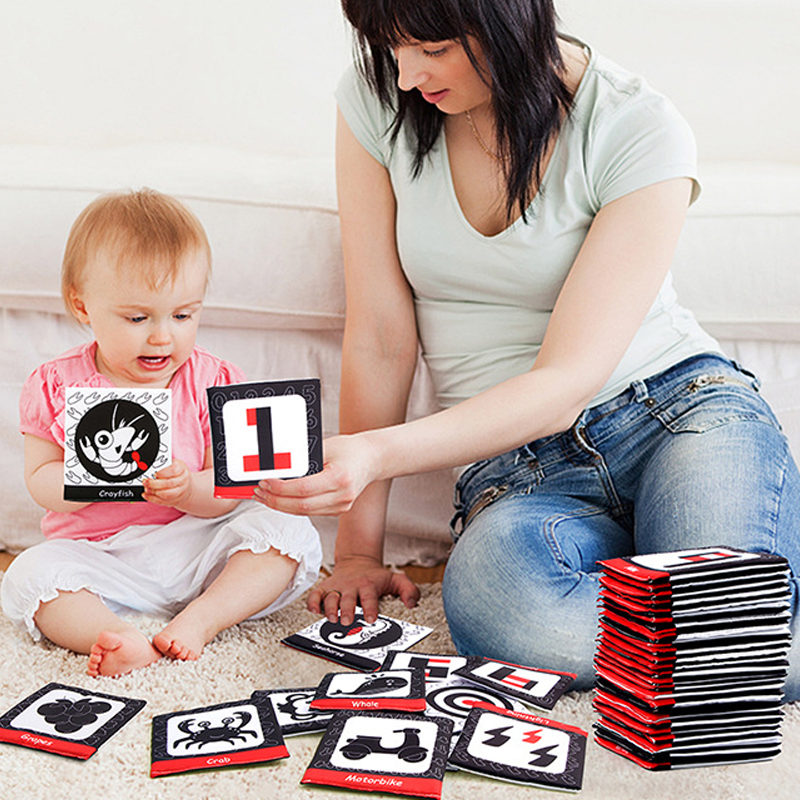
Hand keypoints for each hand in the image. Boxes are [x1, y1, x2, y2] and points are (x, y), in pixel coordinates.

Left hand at [142, 459, 193, 507]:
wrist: (186, 485)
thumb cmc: (176, 472)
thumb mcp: (172, 464)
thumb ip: (163, 466)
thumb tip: (150, 468)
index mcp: (182, 469)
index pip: (173, 470)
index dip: (163, 473)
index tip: (155, 473)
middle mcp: (183, 481)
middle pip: (170, 483)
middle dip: (155, 483)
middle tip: (145, 481)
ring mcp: (180, 492)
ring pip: (167, 494)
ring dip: (154, 492)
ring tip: (146, 488)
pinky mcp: (175, 500)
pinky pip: (163, 501)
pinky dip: (153, 499)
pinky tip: (146, 495)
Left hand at [254, 434, 378, 516]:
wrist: (372, 459)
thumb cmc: (349, 449)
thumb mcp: (326, 447)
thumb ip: (304, 458)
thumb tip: (275, 466)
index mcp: (341, 478)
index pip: (303, 489)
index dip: (280, 488)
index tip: (264, 482)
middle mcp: (343, 496)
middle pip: (301, 506)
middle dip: (275, 501)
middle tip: (258, 492)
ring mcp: (342, 506)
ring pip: (304, 512)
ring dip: (281, 506)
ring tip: (264, 496)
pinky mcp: (338, 510)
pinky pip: (310, 512)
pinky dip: (292, 506)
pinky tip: (280, 499)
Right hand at [307, 556, 420, 624]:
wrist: (357, 560)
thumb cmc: (377, 576)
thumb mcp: (397, 579)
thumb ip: (409, 591)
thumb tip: (411, 604)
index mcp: (368, 585)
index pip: (369, 597)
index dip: (370, 608)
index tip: (370, 619)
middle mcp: (351, 586)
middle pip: (348, 599)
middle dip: (347, 610)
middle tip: (347, 621)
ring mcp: (337, 587)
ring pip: (330, 598)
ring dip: (330, 608)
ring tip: (332, 618)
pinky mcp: (325, 588)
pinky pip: (315, 595)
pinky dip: (312, 602)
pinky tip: (314, 610)